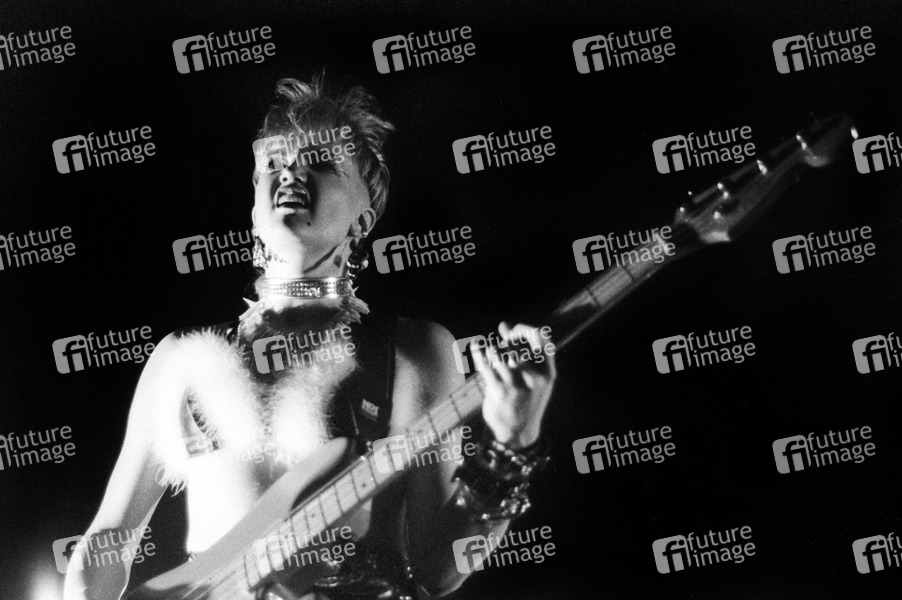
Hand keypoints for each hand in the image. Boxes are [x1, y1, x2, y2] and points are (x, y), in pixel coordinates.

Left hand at [472, 322, 556, 448]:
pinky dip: (478, 352)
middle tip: (499, 348)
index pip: (541, 337)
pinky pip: (485, 365)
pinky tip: (474, 346)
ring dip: (492, 350)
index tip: (511, 331)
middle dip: (504, 342)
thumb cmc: (524, 399)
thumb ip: (520, 350)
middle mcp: (536, 378)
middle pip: (516, 344)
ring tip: (490, 353)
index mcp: (548, 372)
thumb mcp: (531, 377)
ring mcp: (518, 385)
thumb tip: (504, 324)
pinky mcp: (500, 391)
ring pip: (499, 353)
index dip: (524, 329)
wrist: (518, 432)